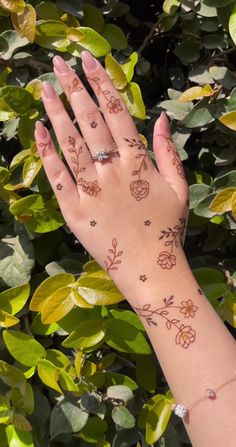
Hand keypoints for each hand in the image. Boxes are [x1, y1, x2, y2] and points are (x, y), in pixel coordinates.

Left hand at [35, 51, 188, 303]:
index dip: (102, 83)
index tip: (88, 61)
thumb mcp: (178, 188)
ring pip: (70, 142)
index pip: (117, 112)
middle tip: (59, 63)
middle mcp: (112, 169)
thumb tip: (161, 118)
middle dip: (74, 87)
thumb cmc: (166, 229)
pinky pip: (56, 175)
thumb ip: (168, 151)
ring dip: (56, 111)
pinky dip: (46, 151)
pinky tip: (39, 129)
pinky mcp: (73, 209)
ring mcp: (90, 189)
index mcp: (138, 161)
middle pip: (90, 119)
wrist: (150, 269)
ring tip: (45, 87)